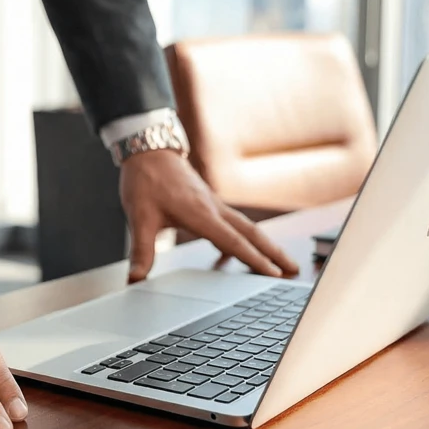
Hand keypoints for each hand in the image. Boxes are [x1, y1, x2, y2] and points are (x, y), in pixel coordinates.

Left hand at [119, 151, 298, 281]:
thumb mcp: (139, 217)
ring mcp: (213, 204)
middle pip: (251, 233)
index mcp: (200, 214)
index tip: (274, 274)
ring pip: (246, 227)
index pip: (232, 241)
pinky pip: (232, 223)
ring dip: (264, 245)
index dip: (253, 260)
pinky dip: (243, 238)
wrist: (147, 150)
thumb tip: (135, 278)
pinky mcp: (208, 202)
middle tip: (293, 270)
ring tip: (280, 262)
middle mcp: (213, 208)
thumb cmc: (145, 180)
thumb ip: (141, 250)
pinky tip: (239, 251)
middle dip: (273, 253)